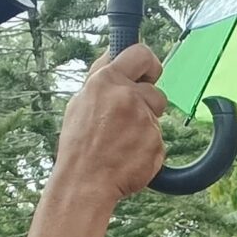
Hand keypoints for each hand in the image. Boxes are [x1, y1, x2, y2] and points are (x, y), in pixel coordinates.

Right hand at [54, 45, 169, 206]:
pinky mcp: (156, 142)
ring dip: (146, 126)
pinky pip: (158, 141)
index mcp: (107, 81)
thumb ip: (101, 77)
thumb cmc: (79, 144)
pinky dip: (147, 148)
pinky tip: (128, 156)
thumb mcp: (81, 102)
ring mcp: (144, 120)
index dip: (149, 62)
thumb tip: (113, 53)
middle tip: (136, 114)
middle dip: (151, 99)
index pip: (140, 54)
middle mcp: (128, 96)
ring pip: (156, 117)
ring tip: (122, 141)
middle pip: (157, 90)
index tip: (148, 71)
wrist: (85, 182)